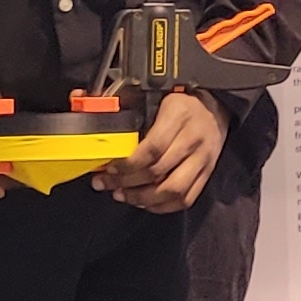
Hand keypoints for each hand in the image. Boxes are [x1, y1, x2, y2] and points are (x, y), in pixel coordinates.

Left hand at [98, 88, 224, 212]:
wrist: (214, 107)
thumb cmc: (180, 102)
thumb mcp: (156, 94)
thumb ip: (126, 105)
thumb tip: (86, 107)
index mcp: (179, 115)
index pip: (152, 149)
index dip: (128, 164)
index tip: (110, 168)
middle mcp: (193, 139)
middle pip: (159, 172)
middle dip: (127, 183)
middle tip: (107, 184)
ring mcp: (203, 159)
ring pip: (173, 190)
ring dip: (144, 198)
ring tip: (123, 195)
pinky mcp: (207, 173)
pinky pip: (185, 199)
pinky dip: (162, 206)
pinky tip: (144, 202)